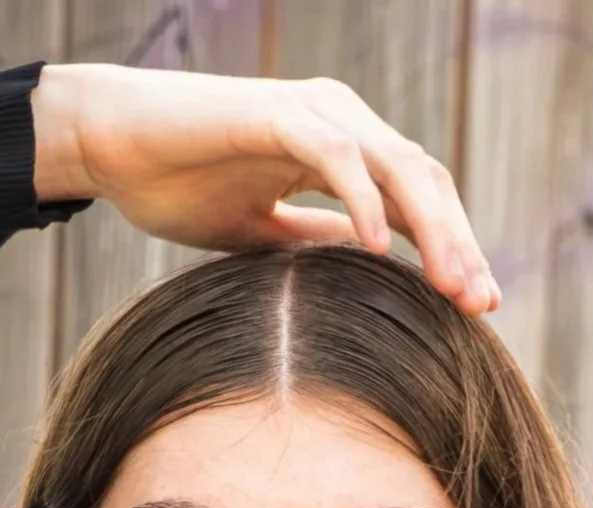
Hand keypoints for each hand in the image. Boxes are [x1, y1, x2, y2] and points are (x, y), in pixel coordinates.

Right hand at [29, 65, 498, 315]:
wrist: (112, 145)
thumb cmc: (179, 183)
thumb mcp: (263, 232)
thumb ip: (316, 242)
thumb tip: (366, 269)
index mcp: (342, 149)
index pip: (416, 200)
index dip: (452, 250)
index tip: (477, 311)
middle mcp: (340, 121)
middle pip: (423, 182)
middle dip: (458, 246)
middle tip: (480, 308)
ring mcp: (312, 111)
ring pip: (396, 167)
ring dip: (431, 229)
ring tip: (450, 288)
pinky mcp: (277, 113)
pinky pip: (336, 157)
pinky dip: (363, 201)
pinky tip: (380, 250)